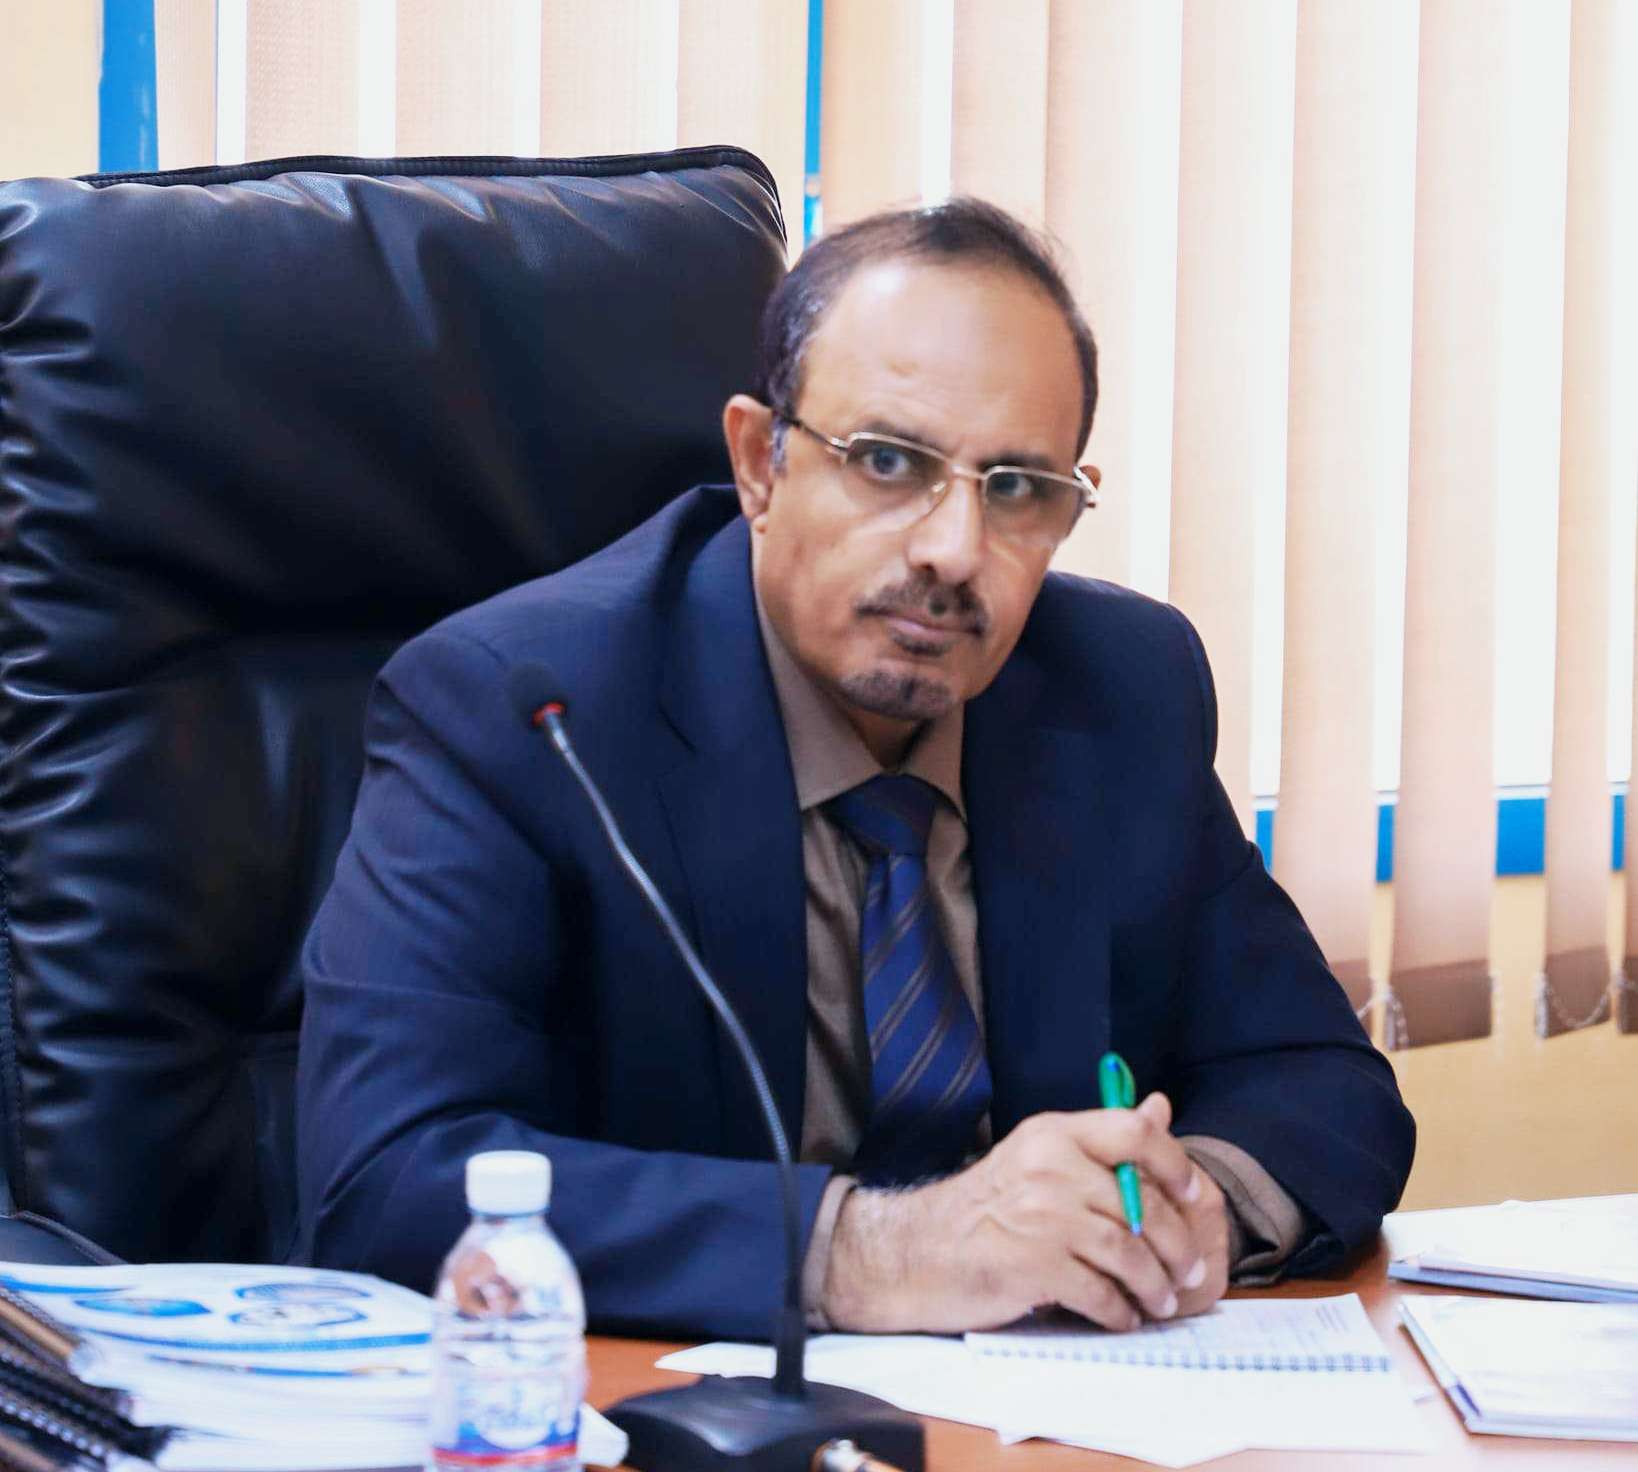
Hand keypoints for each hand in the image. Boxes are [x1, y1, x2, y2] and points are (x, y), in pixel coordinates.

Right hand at [822, 1092, 1229, 1332]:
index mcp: (1054, 1133)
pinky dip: (1121, 1313)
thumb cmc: (986, 1207)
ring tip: (1159, 1302)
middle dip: (1177, 1247)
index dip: (1175, 1164)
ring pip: (1130, 1254)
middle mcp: (1051, 1167)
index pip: (1134, 1132)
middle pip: (1142, 1204)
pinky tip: (1122, 1318)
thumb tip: (1159, 1106)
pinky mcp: (1034, 1267)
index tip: (1193, 1195)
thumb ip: (1102, 1139)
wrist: (920, 1251)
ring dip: (1155, 1287)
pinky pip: (1101, 1293)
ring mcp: (1043, 1217)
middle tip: (1188, 1274)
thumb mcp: (1039, 1156)